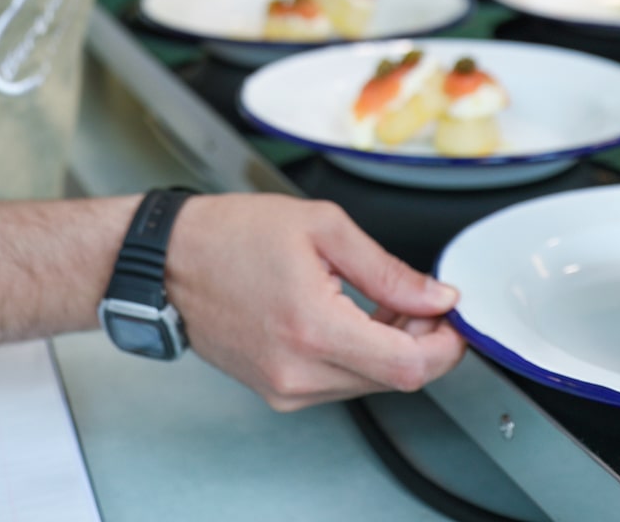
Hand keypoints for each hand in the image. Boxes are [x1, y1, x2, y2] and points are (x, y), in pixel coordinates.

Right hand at [165, 194, 465, 409]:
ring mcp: (286, 388)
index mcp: (312, 327)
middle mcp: (298, 371)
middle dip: (422, 342)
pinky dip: (359, 356)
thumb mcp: (322, 228)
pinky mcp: (278, 391)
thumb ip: (387, 270)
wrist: (167, 262)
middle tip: (419, 300)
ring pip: (370, 384)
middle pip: (395, 380)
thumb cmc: (230, 236)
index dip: (445, 346)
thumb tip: (435, 297)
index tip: (452, 318)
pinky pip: (340, 383)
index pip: (408, 366)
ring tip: (381, 304)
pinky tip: (351, 320)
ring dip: (392, 350)